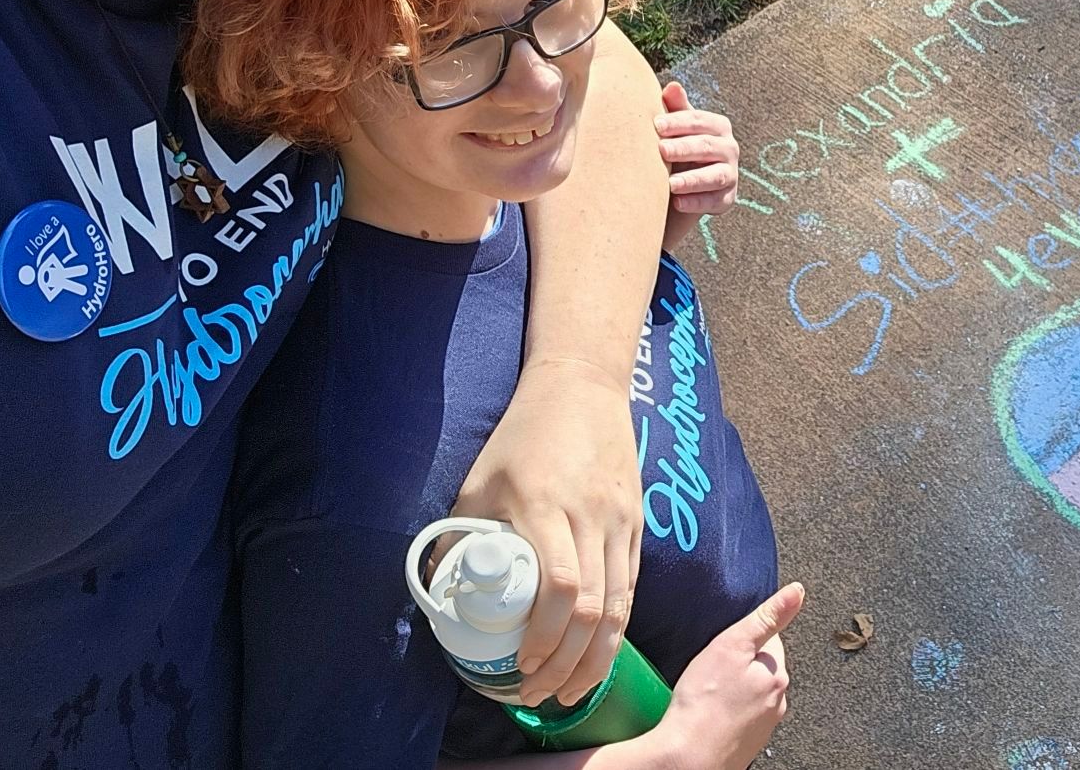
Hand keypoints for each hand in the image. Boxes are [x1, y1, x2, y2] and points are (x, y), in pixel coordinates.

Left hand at [452, 360, 643, 706]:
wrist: (582, 387)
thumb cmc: (523, 435)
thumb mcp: (479, 481)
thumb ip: (462, 536)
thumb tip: (442, 594)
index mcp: (546, 506)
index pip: (560, 587)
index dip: (545, 638)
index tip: (521, 666)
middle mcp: (591, 517)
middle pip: (593, 610)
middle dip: (567, 664)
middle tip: (540, 693)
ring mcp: (620, 521)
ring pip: (620, 606)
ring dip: (597, 659)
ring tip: (570, 691)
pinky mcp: (636, 524)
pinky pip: (631, 588)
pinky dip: (616, 630)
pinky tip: (597, 655)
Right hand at [646, 583, 801, 769]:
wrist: (686, 757)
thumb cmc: (703, 702)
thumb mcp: (733, 644)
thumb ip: (768, 617)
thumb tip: (797, 591)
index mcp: (778, 676)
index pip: (769, 642)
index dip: (743, 640)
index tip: (725, 648)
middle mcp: (777, 704)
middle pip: (760, 670)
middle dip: (739, 667)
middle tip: (712, 672)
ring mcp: (762, 727)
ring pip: (749, 695)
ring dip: (733, 691)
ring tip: (708, 694)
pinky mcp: (746, 744)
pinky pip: (738, 718)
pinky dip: (726, 714)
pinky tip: (709, 714)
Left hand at [655, 82, 740, 234]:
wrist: (682, 187)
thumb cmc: (677, 148)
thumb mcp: (676, 129)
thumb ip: (675, 108)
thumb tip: (672, 86)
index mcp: (717, 126)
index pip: (698, 120)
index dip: (677, 121)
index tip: (655, 125)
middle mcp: (729, 148)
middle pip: (706, 146)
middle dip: (683, 148)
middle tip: (661, 150)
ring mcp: (731, 174)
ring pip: (715, 176)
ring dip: (692, 179)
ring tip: (670, 184)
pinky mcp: (727, 199)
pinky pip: (714, 201)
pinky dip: (697, 202)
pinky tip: (677, 202)